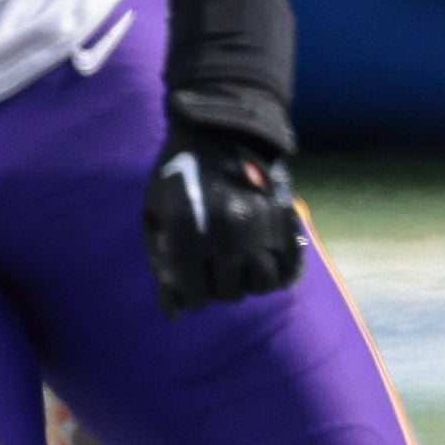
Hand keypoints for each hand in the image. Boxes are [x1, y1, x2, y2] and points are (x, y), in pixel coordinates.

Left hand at [148, 125, 307, 313]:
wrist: (216, 131)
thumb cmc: (175, 176)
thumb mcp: (155, 218)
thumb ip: (160, 266)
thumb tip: (173, 313)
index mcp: (188, 236)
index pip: (195, 297)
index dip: (188, 294)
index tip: (188, 278)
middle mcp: (226, 236)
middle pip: (229, 294)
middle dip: (217, 285)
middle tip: (211, 265)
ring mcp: (259, 228)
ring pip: (262, 284)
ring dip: (248, 280)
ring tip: (238, 264)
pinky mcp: (282, 218)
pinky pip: (290, 264)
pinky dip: (281, 271)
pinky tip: (265, 262)